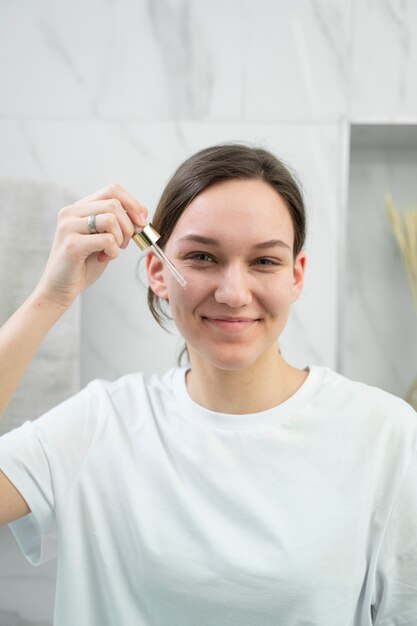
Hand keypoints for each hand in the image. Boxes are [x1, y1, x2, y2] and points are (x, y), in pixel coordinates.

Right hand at [35, 184, 147, 308]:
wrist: (60, 289)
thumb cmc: (83, 265)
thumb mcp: (106, 240)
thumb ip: (121, 224)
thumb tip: (143, 211)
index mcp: (79, 208)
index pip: (112, 190)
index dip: (132, 203)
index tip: (141, 221)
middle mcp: (71, 212)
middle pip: (114, 204)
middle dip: (128, 226)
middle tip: (123, 244)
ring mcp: (69, 227)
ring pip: (111, 219)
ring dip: (121, 238)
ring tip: (112, 251)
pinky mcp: (72, 244)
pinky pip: (107, 240)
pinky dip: (113, 251)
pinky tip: (104, 258)